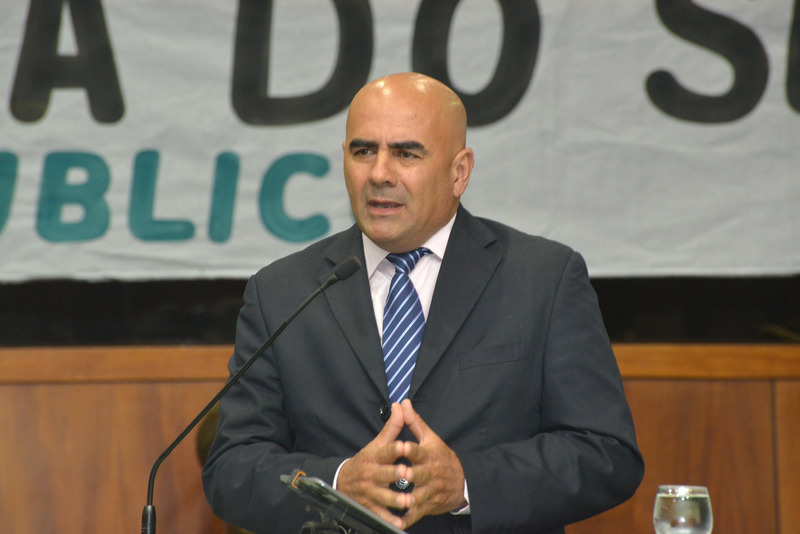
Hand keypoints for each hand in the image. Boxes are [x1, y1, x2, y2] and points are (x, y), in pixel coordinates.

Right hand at [336, 403, 412, 528]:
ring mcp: (370, 491)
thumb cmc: (366, 460)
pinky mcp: (370, 506)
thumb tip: (400, 406)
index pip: (384, 451)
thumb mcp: (377, 443)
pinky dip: (389, 519)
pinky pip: (380, 514)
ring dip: (394, 499)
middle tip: (407, 472)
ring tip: (407, 500)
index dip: (393, 449)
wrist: (343, 482)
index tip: (403, 446)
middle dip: (394, 473)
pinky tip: (400, 522)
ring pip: (382, 496)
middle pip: (383, 474)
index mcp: (375, 457)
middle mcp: (371, 474)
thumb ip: (392, 428)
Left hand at [399, 399, 466, 527]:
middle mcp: (430, 474)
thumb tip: (402, 403)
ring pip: (420, 495)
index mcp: (429, 456)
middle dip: (413, 474)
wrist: (462, 483)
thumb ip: (414, 422)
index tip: (403, 446)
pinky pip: (417, 513)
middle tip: (404, 473)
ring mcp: (430, 491)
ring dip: (411, 499)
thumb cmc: (442, 458)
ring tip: (401, 501)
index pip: (420, 451)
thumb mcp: (431, 438)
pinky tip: (399, 522)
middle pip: (421, 474)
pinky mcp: (428, 505)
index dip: (412, 449)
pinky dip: (409, 518)